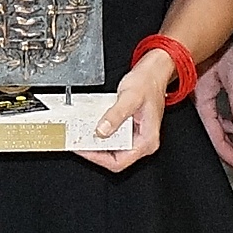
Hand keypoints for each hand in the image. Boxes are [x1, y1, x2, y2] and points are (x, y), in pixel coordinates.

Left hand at [76, 50, 170, 172]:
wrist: (154, 72)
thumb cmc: (148, 82)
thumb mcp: (130, 97)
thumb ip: (115, 114)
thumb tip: (102, 131)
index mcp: (147, 140)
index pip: (119, 161)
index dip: (98, 158)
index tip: (84, 149)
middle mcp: (143, 142)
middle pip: (114, 157)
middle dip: (94, 150)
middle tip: (78, 141)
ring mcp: (136, 136)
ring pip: (112, 148)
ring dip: (96, 142)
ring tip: (81, 134)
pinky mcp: (130, 129)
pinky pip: (113, 137)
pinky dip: (100, 133)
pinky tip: (91, 126)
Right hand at [192, 41, 232, 174]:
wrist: (205, 16)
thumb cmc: (215, 40)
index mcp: (201, 99)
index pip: (217, 137)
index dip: (232, 156)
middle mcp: (199, 97)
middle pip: (216, 132)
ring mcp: (202, 90)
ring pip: (218, 120)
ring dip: (232, 133)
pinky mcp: (206, 81)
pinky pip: (218, 107)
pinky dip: (230, 118)